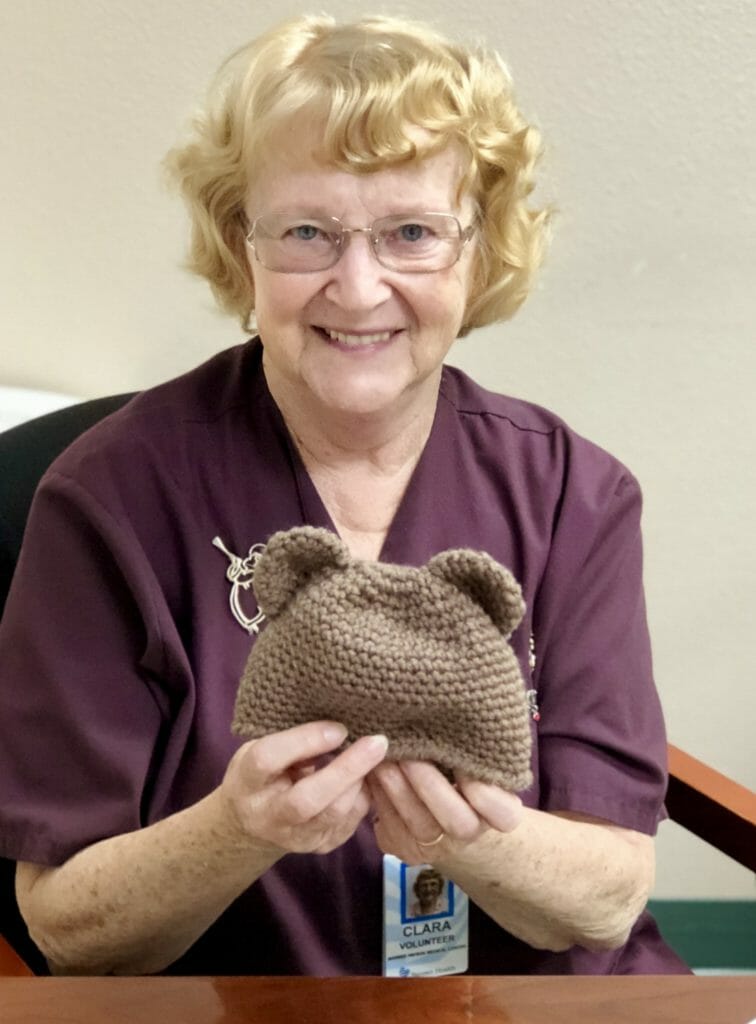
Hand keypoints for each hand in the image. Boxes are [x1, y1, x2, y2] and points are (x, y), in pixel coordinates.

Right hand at [221, 722, 388, 855]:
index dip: (305, 741)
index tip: (338, 728)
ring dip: (360, 781)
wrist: (252, 822)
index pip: (269, 759)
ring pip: (335, 814)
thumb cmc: (263, 771)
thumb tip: (338, 727)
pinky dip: (364, 795)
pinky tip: (369, 775)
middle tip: (377, 742)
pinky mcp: (319, 846)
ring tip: (375, 754)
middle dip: (346, 769)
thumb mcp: (264, 746)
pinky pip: (350, 822)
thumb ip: (292, 740)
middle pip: (307, 798)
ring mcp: (295, 838)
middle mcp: (268, 816)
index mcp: (247, 781)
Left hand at [369, 760, 522, 864]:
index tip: (464, 763)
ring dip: (397, 790)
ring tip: (382, 759)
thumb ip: (473, 751)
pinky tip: (371, 772)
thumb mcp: (476, 761)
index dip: (484, 792)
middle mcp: (471, 835)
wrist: (444, 812)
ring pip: (418, 825)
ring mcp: (438, 848)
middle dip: (430, 786)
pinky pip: (390, 827)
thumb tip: (452, 720)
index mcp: (500, 814)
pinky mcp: (406, 849)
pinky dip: (379, 797)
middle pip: (457, 822)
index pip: (504, 815)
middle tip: (409, 754)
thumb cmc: (463, 771)